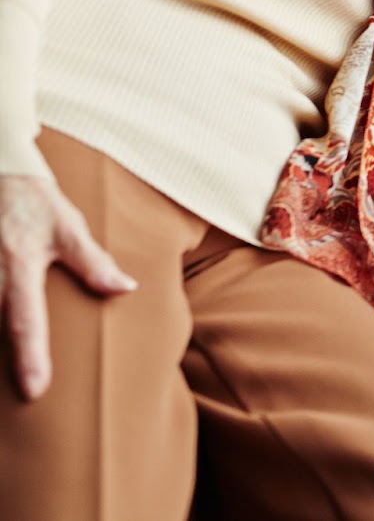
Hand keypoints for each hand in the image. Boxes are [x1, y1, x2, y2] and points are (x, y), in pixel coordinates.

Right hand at [0, 173, 136, 399]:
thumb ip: (93, 261)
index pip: (26, 322)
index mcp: (19, 268)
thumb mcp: (67, 227)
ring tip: (2, 394)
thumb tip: (124, 288)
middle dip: (0, 364)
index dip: (31, 358)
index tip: (36, 390)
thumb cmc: (35, 204)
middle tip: (12, 405)